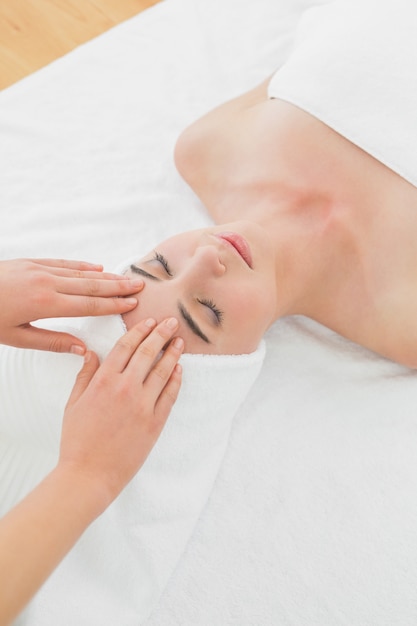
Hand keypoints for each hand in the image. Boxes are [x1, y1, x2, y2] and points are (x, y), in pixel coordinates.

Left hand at [0, 258, 143, 352]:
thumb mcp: (16, 338)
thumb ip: (51, 342)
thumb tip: (83, 349)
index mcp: (44, 304)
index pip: (88, 305)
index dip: (112, 305)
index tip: (132, 304)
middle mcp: (46, 283)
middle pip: (90, 285)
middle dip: (117, 287)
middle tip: (140, 286)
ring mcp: (39, 269)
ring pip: (80, 273)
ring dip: (106, 276)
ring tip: (126, 277)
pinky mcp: (31, 262)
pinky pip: (63, 263)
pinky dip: (81, 266)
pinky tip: (96, 267)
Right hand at [59, 317, 182, 508]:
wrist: (90, 474)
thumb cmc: (77, 440)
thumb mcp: (73, 404)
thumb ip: (85, 375)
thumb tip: (91, 352)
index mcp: (103, 381)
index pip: (126, 346)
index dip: (139, 330)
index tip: (149, 321)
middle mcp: (125, 389)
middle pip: (147, 352)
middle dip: (161, 333)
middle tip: (172, 321)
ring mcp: (143, 405)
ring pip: (163, 371)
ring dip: (172, 353)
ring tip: (179, 341)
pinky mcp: (155, 422)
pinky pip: (170, 395)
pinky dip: (176, 380)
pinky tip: (179, 369)